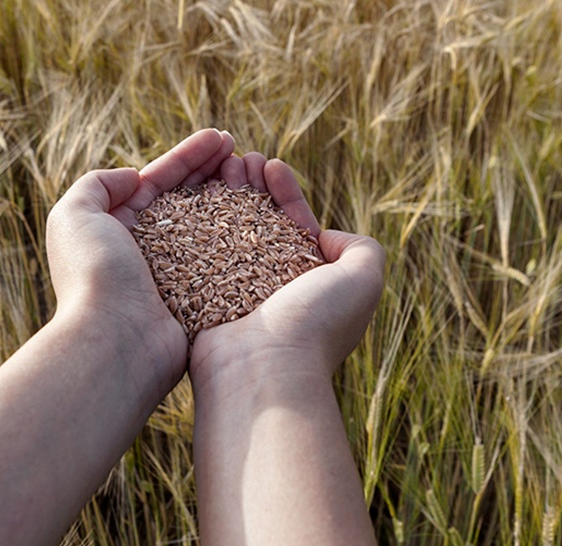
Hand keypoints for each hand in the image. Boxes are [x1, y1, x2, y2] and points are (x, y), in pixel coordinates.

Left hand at [46, 129, 234, 387]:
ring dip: (232, 196)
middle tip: (241, 149)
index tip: (220, 137)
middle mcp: (146, 251)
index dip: (188, 157)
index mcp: (116, 230)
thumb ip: (96, 184)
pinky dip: (245, 235)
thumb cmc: (93, 275)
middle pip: (186, 199)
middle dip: (213, 170)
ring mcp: (176, 276)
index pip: (156, 182)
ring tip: (257, 172)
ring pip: (210, 226)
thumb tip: (132, 176)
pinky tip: (264, 213)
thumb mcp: (74, 215)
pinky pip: (226, 259)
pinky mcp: (201, 299)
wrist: (116, 342)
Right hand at [189, 152, 385, 388]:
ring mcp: (234, 295)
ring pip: (228, 234)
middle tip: (238, 159)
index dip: (284, 192)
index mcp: (310, 285)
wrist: (263, 370)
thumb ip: (362, 249)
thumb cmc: (316, 323)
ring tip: (220, 167)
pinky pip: (200, 254)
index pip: (296, 226)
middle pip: (259, 224)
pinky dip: (198, 223)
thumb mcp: (365, 278)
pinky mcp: (202, 300)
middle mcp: (272, 290)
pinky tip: (195, 196)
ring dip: (226, 197)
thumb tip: (325, 238)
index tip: (270, 164)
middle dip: (251, 187)